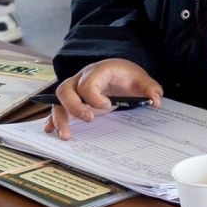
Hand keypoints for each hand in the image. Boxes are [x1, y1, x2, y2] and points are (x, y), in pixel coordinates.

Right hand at [46, 60, 163, 138]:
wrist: (118, 72)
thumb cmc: (127, 75)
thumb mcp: (141, 79)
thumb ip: (150, 89)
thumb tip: (156, 101)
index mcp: (98, 71)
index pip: (87, 83)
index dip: (94, 97)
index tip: (108, 106)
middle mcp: (81, 78)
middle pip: (66, 89)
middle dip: (74, 107)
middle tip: (89, 119)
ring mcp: (74, 90)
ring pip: (58, 100)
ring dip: (59, 118)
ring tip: (66, 136)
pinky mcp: (72, 101)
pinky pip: (58, 108)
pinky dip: (53, 119)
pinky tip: (51, 130)